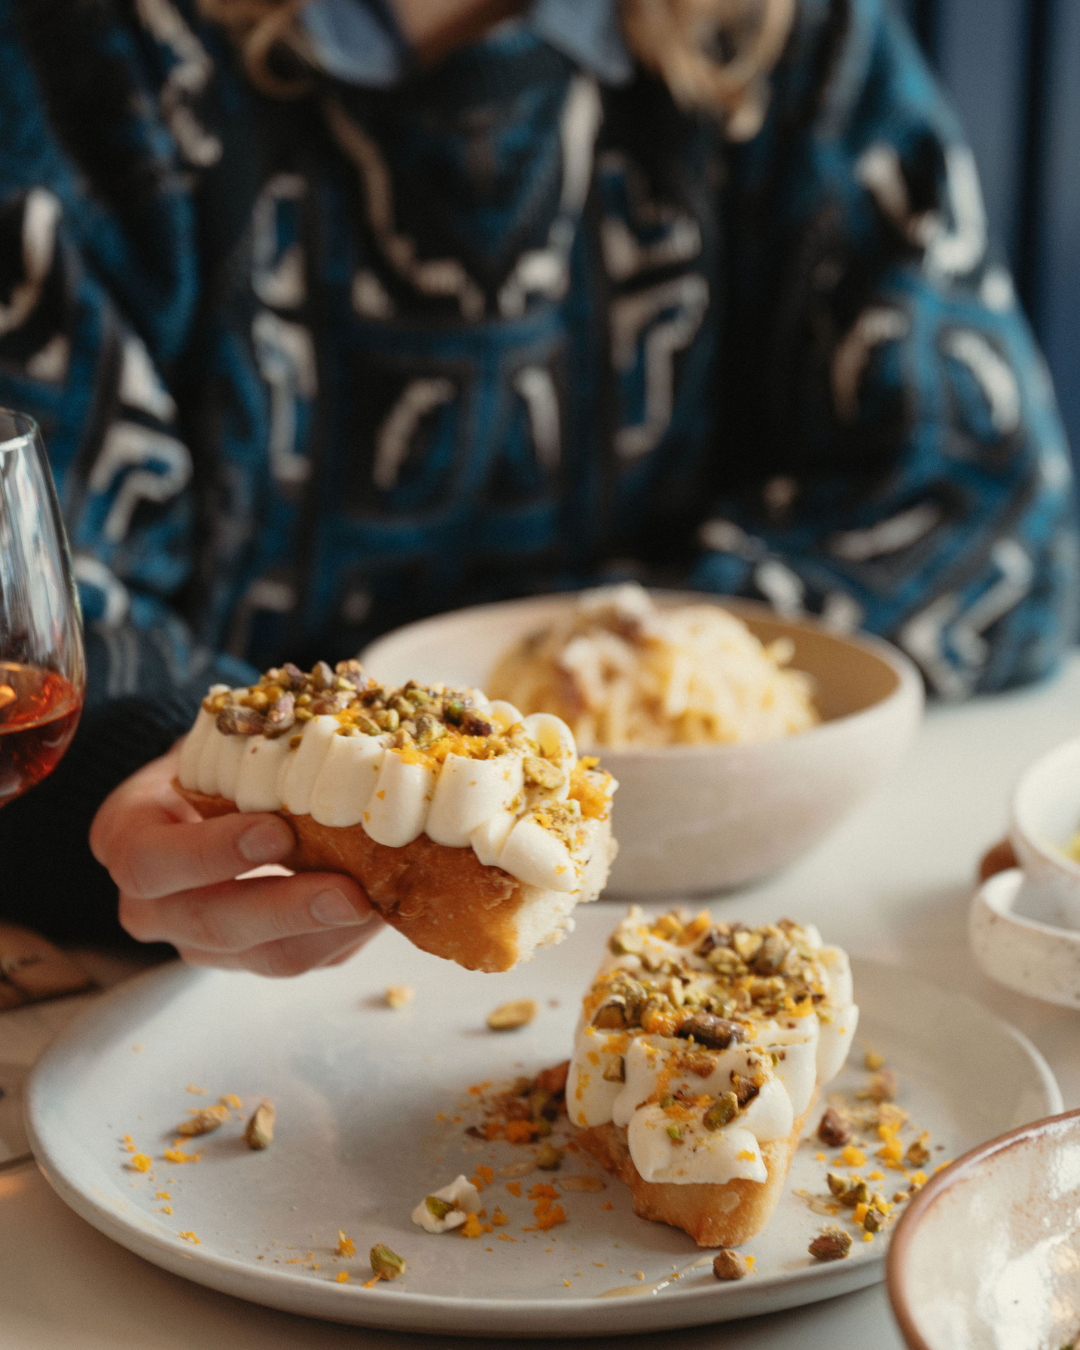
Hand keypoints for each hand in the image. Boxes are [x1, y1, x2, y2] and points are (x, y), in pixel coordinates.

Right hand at [90, 743, 380, 975]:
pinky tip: (382, 909)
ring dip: (327, 932)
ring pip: (263, 957)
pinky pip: (302, 959)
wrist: (213, 795)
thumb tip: (340, 739)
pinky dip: (344, 936)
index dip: (212, 853)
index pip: (151, 863)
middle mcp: (153, 906)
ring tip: (378, 904)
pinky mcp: (255, 958)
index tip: (276, 831)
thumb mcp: (216, 745)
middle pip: (211, 925)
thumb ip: (253, 752)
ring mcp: (203, 942)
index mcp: (128, 841)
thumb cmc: (217, 759)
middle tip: (349, 892)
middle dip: (286, 910)